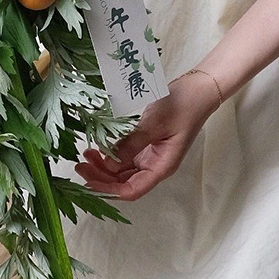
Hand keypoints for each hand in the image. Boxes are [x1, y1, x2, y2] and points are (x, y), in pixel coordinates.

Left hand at [74, 73, 220, 200]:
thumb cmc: (183, 105)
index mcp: (162, 167)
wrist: (198, 89)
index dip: (108, 189)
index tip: (88, 179)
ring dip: (103, 167)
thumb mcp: (154, 124)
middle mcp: (155, 166)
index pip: (132, 190)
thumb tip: (108, 164)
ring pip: (122, 171)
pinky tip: (97, 148)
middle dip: (101, 178)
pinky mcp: (146, 145)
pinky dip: (110, 155)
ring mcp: (150, 156)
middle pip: (124, 183)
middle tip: (80, 166)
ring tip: (86, 155)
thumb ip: (131, 144)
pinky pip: (124, 157)